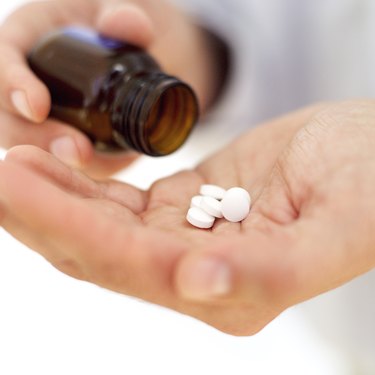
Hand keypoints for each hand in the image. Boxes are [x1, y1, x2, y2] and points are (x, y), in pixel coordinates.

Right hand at [0, 0, 214, 176]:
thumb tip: (123, 24)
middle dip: (38, 136)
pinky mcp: (70, 136)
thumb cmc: (126, 29)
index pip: (2, 60)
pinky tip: (96, 170)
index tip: (38, 107)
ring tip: (87, 160)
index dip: (12, 84)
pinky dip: (76, 169)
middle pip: (9, 114)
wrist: (147, 57)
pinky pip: (62, 158)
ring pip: (32, 142)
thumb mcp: (128, 14)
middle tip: (77, 149)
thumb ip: (129, 17)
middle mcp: (31, 80)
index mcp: (29, 38)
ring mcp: (49, 114)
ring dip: (56, 158)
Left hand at [1, 100, 374, 335]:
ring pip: (106, 225)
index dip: (67, 227)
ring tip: (12, 160)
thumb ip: (273, 272)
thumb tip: (200, 284)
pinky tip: (58, 160)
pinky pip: (125, 201)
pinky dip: (88, 184)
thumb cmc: (368, 189)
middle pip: (103, 251)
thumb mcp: (338, 231)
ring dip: (57, 195)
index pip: (130, 266)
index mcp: (233, 290)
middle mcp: (201, 273)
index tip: (12, 184)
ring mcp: (190, 238)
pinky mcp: (189, 204)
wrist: (370, 155)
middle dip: (43, 213)